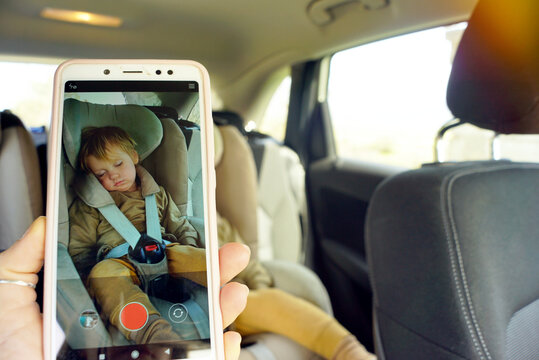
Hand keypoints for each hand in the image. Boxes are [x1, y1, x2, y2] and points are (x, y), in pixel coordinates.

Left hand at [0, 217, 249, 359]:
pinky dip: (218, 354)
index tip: (195, 234)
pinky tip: (227, 340)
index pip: (147, 273)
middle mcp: (130, 326)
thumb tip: (45, 222)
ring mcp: (146, 351)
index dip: (173, 253)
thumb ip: (24, 262)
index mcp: (104, 303)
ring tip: (234, 291)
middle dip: (210, 273)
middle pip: (179, 295)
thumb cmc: (12, 357)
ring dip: (220, 309)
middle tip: (231, 253)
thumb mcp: (12, 302)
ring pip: (194, 328)